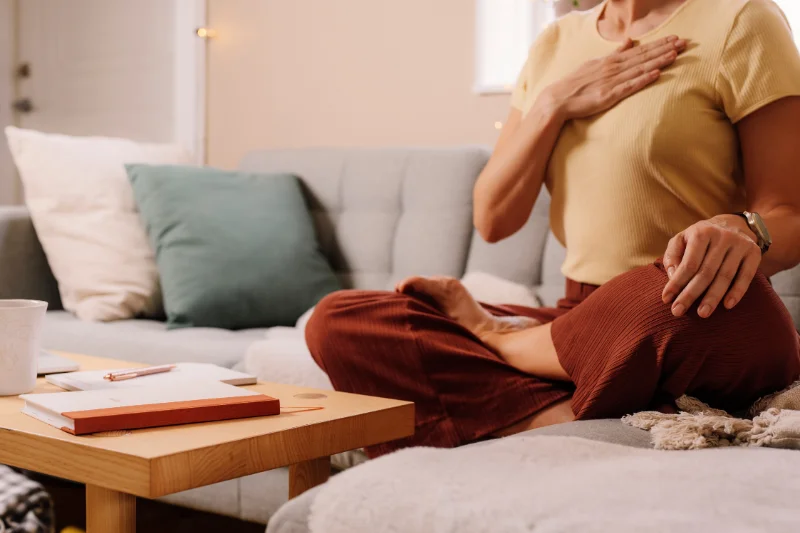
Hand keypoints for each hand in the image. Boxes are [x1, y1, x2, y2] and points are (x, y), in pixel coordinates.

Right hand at [542, 35, 685, 120]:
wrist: (558, 99)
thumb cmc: (575, 83)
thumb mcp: (594, 63)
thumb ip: (613, 54)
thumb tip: (628, 41)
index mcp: (610, 61)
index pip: (639, 50)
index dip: (658, 44)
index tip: (675, 38)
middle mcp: (613, 68)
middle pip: (643, 57)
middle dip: (664, 49)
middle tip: (684, 42)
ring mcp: (611, 82)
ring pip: (639, 69)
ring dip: (658, 61)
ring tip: (675, 54)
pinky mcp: (608, 96)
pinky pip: (629, 87)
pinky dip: (642, 79)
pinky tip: (655, 74)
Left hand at [662, 215, 761, 317]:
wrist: (733, 224)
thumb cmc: (700, 238)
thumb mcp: (682, 239)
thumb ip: (672, 257)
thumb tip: (672, 277)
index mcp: (701, 232)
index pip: (688, 263)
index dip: (677, 283)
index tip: (666, 299)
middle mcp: (722, 236)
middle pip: (706, 272)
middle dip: (691, 294)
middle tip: (678, 312)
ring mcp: (740, 244)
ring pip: (725, 276)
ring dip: (713, 297)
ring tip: (702, 314)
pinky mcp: (754, 253)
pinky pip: (746, 275)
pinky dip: (737, 292)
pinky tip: (728, 305)